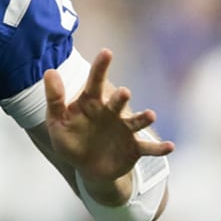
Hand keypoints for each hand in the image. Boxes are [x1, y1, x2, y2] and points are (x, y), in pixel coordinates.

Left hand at [43, 49, 171, 185]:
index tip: (107, 52)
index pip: (95, 82)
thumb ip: (54, 99)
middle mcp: (112, 113)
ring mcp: (125, 130)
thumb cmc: (71, 140)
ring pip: (136, 122)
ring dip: (144, 118)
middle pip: (117, 102)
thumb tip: (49, 71)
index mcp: (92, 104)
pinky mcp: (134, 148)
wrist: (89, 168)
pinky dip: (159, 148)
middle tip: (124, 93)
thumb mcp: (57, 122)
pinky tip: (170, 147)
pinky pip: (148, 147)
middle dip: (121, 98)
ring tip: (150, 115)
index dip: (101, 67)